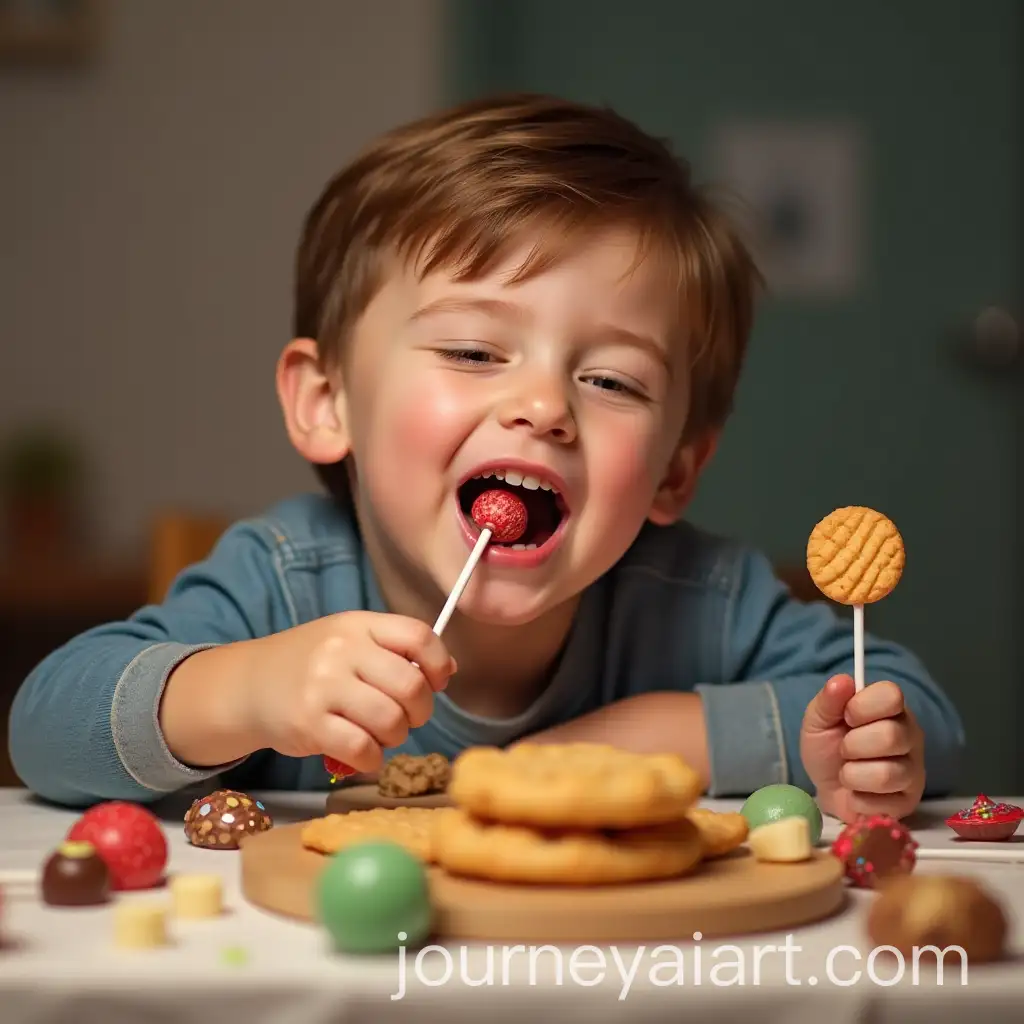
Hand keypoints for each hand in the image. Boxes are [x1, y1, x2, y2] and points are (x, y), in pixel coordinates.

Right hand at [248, 611, 454, 772]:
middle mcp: (341, 650)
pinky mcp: (308, 724)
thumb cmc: (310, 665)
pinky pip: (363, 749)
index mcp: (358, 624)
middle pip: (412, 685)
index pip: (419, 635)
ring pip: (391, 721)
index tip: (435, 682)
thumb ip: (395, 650)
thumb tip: (448, 671)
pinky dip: (371, 758)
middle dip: (420, 710)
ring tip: (379, 734)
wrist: (247, 685)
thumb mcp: (349, 640)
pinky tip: (361, 752)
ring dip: (395, 737)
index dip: (438, 663)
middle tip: (406, 717)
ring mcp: (323, 686)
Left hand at [800, 674, 923, 822]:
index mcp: (890, 708)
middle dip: (853, 745)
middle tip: (844, 749)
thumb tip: (841, 681)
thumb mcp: (818, 720)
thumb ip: (828, 700)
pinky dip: (858, 799)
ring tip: (848, 773)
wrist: (826, 787)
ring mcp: (914, 769)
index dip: (863, 706)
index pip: (892, 695)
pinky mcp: (910, 801)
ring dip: (853, 775)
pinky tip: (857, 793)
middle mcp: (910, 735)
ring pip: (888, 773)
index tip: (846, 716)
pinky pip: (884, 803)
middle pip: (891, 736)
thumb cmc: (827, 747)